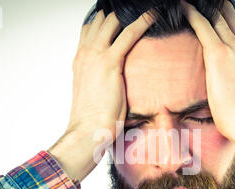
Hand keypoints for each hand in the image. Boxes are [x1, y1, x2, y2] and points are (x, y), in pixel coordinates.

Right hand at [49, 10, 153, 181]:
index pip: (90, 28)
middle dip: (117, 13)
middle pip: (100, 20)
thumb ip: (99, 79)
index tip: (119, 17)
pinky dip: (142, 21)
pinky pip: (128, 33)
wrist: (87, 130)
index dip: (104, 20)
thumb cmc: (92, 118)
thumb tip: (112, 80)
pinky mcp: (110, 62)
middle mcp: (85, 53)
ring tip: (147, 9)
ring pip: (112, 20)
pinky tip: (154, 14)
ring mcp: (95, 55)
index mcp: (80, 59)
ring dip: (129, 12)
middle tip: (134, 10)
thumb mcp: (92, 93)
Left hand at [182, 0, 234, 178]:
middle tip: (202, 2)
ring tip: (189, 2)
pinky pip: (203, 25)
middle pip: (228, 14)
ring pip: (216, 15)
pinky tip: (183, 6)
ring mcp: (234, 46)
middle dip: (215, 6)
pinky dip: (192, 13)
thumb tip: (231, 80)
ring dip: (202, 6)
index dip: (225, 13)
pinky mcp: (219, 53)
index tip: (215, 9)